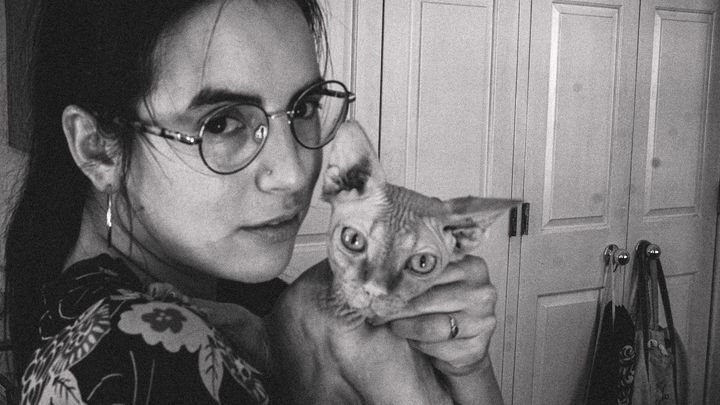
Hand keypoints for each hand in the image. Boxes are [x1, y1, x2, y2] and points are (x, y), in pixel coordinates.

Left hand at [373, 255, 496, 375]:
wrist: (467, 342)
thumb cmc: (447, 307)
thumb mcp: (440, 282)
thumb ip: (423, 271)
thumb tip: (381, 265)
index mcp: (473, 267)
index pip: (430, 272)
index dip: (401, 281)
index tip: (378, 288)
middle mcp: (482, 292)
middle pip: (427, 300)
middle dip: (397, 307)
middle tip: (377, 311)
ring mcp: (483, 322)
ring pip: (431, 326)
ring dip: (405, 328)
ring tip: (393, 326)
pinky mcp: (477, 348)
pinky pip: (438, 348)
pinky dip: (420, 345)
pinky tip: (412, 341)